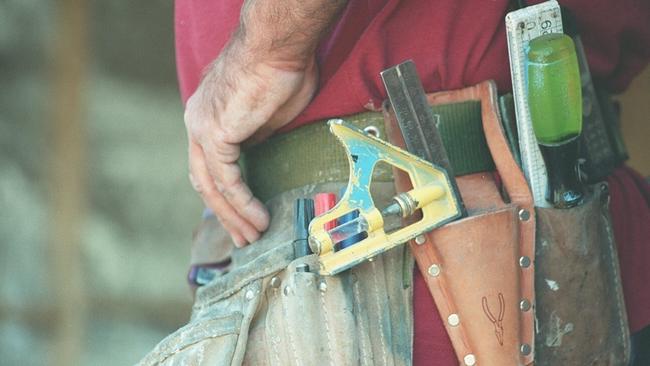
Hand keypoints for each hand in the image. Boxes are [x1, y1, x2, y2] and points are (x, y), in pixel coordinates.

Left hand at [184, 40, 317, 246]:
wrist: (278, 45)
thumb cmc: (281, 68)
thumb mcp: (272, 113)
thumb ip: (259, 135)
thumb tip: (257, 151)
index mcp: (209, 116)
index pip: (210, 164)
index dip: (224, 193)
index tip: (240, 215)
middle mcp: (197, 123)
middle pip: (205, 181)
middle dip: (225, 214)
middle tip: (243, 237)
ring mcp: (201, 129)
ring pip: (212, 186)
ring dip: (234, 216)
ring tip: (253, 238)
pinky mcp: (214, 135)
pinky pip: (227, 181)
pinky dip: (242, 204)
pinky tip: (258, 219)